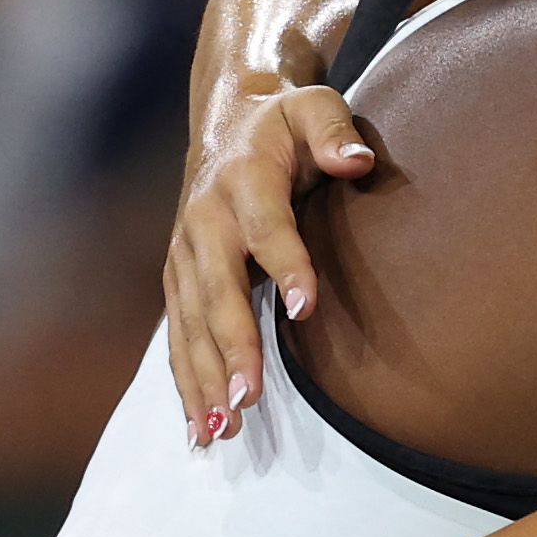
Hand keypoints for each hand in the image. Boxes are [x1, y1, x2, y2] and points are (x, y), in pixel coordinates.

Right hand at [162, 85, 376, 445]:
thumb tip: (358, 161)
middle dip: (230, 349)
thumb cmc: (284, 121)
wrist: (228, 113)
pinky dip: (186, 383)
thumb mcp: (314, 104)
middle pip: (216, 292)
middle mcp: (204, 223)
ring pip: (190, 325)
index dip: (286, 265)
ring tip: (221, 431)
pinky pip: (179, 336)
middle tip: (246, 401)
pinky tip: (199, 428)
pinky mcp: (179, 280)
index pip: (267, 229)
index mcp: (242, 181)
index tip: (305, 308)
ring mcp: (185, 256)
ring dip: (203, 379)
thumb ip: (336, 130)